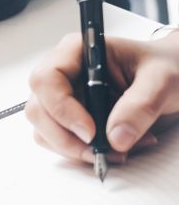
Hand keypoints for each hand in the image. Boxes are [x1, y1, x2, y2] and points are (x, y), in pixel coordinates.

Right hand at [26, 31, 178, 162]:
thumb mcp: (162, 80)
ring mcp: (62, 97)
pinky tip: (114, 148)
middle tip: (101, 152)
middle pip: (39, 110)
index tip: (90, 132)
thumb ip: (140, 106)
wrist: (174, 76)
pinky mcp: (68, 118)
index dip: (62, 109)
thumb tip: (115, 137)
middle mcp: (63, 73)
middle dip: (66, 138)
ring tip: (117, 151)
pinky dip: (81, 153)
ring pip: (44, 130)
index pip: (47, 80)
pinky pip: (59, 142)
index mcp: (77, 51)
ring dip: (75, 149)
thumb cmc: (166, 67)